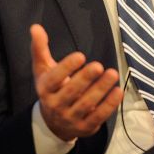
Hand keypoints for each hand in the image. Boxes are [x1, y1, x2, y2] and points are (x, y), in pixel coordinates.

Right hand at [30, 24, 123, 141]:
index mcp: (45, 89)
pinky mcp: (85, 127)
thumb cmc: (51, 89)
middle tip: (99, 65)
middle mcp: (56, 105)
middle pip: (71, 91)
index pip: (54, 79)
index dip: (67, 67)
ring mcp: (70, 118)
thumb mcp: (43, 70)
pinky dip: (109, 105)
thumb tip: (35, 27)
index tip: (81, 55)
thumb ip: (40, 49)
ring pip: (86, 104)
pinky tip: (118, 91)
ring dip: (101, 89)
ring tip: (113, 73)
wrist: (53, 123)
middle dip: (86, 78)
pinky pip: (98, 116)